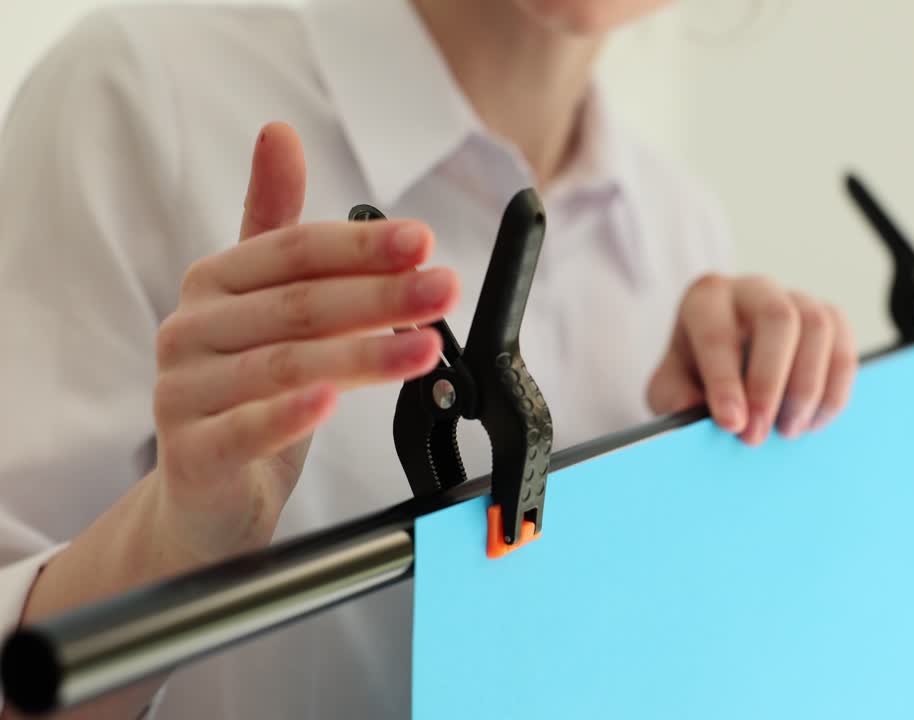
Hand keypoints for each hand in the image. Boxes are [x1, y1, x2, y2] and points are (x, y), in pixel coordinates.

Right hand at [149, 123, 459, 561]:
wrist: (205, 497)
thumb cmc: (246, 393)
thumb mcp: (266, 306)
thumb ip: (276, 229)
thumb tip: (279, 133)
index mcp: (215, 285)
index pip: (295, 252)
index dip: (363, 246)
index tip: (423, 242)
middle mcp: (191, 331)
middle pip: (298, 305)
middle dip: (381, 296)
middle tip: (443, 290)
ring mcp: (183, 392)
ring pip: (283, 365)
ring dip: (361, 356)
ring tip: (425, 350)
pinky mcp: (189, 454)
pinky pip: (242, 429)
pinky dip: (287, 415)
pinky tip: (330, 402)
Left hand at [647, 274, 856, 445]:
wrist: (727, 372)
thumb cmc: (695, 377)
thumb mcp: (671, 389)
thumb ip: (675, 398)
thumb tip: (694, 411)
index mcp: (706, 299)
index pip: (718, 334)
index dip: (726, 382)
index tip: (732, 424)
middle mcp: (753, 289)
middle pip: (778, 319)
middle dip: (770, 384)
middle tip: (759, 435)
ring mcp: (796, 298)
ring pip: (817, 328)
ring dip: (807, 388)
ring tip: (788, 431)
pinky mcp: (830, 318)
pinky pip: (844, 347)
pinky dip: (834, 391)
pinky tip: (814, 422)